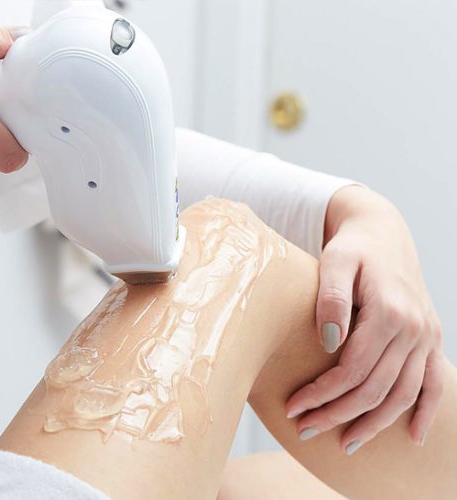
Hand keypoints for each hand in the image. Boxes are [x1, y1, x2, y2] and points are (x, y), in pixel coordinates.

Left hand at [286, 186, 443, 453]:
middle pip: (374, 389)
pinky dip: (425, 412)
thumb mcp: (334, 262)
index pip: (352, 370)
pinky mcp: (430, 338)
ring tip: (346, 443)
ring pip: (402, 394)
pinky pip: (433, 384)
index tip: (294, 408)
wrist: (381, 232)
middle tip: (306, 430)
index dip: (322, 394)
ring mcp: (425, 336)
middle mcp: (413, 329)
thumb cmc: (351, 248)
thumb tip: (328, 343)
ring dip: (374, 424)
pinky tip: (413, 437)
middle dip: (337, 415)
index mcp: (388, 312)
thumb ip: (330, 299)